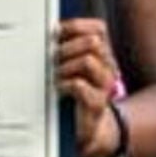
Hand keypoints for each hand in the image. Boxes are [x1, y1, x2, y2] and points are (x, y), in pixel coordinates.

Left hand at [57, 19, 122, 156]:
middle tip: (53, 58)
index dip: (76, 26)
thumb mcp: (73, 68)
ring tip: (55, 75)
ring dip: (65, 65)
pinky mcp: (97, 104)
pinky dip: (65, 84)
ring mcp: (104, 86)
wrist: (90, 130)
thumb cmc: (75, 95)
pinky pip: (80, 85)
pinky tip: (57, 89)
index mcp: (102, 54)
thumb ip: (66, 49)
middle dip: (68, 46)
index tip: (56, 33)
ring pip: (88, 60)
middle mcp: (107, 67)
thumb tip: (48, 31)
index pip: (98, 28)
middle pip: (93, 42)